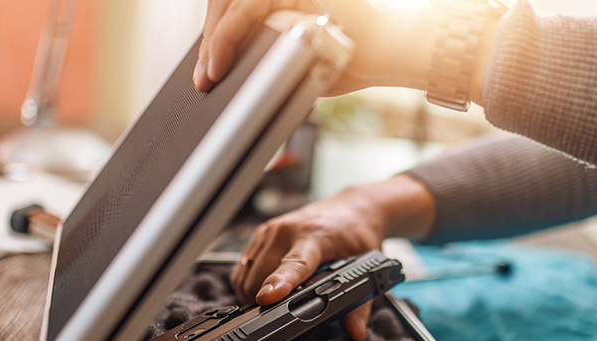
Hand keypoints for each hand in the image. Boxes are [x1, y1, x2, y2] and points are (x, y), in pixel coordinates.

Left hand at [194, 0, 437, 95]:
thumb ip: (271, 58)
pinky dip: (227, 36)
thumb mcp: (301, 59)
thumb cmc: (354, 55)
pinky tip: (219, 62)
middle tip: (205, 77)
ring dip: (213, 42)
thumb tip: (237, 77)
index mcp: (282, 1)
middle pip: (225, 4)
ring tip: (210, 74)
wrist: (392, 49)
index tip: (206, 69)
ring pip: (229, 4)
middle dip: (209, 42)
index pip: (233, 9)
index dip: (214, 37)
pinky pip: (246, 8)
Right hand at [230, 174, 435, 340]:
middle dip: (265, 302)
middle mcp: (288, 229)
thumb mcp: (366, 267)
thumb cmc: (357, 234)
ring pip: (247, 272)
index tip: (267, 299)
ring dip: (252, 293)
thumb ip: (359, 303)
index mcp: (316, 236)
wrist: (352, 207)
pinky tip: (264, 287)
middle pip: (262, 275)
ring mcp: (271, 229)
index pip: (294, 264)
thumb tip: (356, 332)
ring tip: (272, 303)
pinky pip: (244, 264)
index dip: (279, 283)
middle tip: (280, 316)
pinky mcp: (262, 232)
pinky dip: (248, 281)